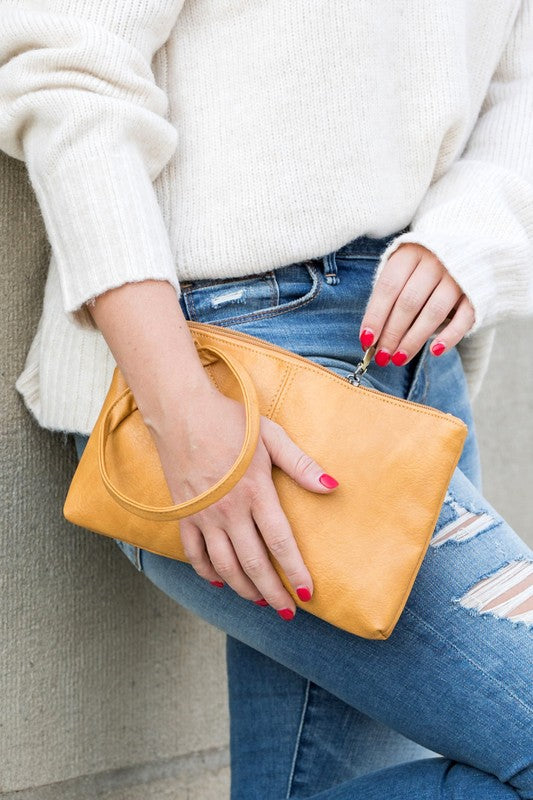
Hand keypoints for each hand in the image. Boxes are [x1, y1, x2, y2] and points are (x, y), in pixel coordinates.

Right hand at [148, 383, 338, 618]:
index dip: (295, 571)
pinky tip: (221, 582)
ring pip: (224, 565)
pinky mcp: (184, 514)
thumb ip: (301, 464)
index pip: (280, 542)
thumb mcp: (271, 436)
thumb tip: (331, 487)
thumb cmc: (230, 420)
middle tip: (287, 611)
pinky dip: (207, 573)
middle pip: (253, 563)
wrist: (181, 410)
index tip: (309, 593)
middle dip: (273, 591)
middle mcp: (229, 510)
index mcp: (255, 492)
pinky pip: (194, 554)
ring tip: (260, 600)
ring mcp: (203, 515)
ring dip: (243, 588)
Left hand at [359, 243, 474, 365]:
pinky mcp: (477, 291)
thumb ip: (389, 296)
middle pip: (408, 302)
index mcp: (410, 253)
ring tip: (399, 358)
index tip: (366, 341)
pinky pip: (464, 318)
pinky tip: (434, 351)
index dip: (375, 316)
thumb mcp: (403, 269)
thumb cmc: (424, 265)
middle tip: (382, 357)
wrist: (470, 246)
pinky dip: (449, 336)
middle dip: (392, 333)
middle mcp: (434, 261)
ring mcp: (458, 276)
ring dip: (413, 339)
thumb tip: (372, 336)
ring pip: (433, 312)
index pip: (388, 288)